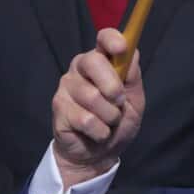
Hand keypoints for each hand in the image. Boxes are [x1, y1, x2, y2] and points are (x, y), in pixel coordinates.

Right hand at [52, 29, 144, 187]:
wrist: (98, 154)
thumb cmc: (117, 123)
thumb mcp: (134, 102)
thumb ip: (133, 78)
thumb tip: (132, 53)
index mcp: (102, 61)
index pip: (103, 38)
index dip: (112, 40)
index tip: (121, 48)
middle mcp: (80, 68)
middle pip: (94, 62)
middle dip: (112, 86)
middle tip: (119, 102)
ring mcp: (67, 86)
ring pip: (92, 96)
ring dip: (110, 116)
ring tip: (108, 122)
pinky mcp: (58, 107)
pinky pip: (86, 119)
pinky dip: (100, 131)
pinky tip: (96, 133)